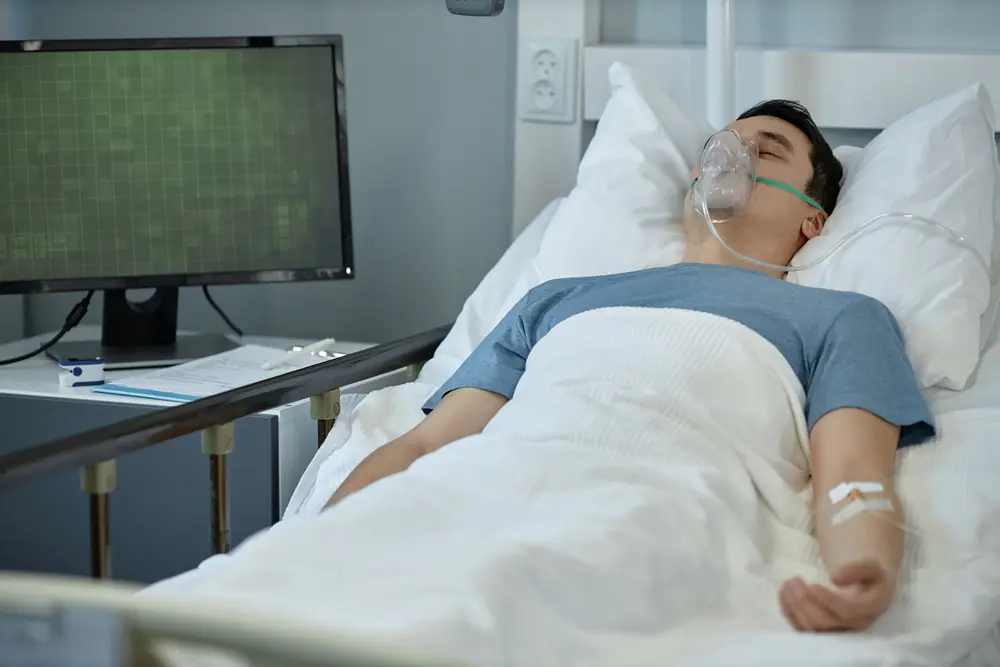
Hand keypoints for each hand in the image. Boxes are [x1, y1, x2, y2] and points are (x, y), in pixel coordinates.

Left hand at [779, 560, 895, 631]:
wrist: (869, 592)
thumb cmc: (870, 578)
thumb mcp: (872, 567)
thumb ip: (857, 569)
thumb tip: (834, 578)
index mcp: (869, 610)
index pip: (847, 611)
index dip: (828, 599)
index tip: (812, 584)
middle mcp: (853, 626)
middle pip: (825, 621)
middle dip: (806, 601)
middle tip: (794, 579)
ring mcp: (836, 631)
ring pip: (812, 628)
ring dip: (795, 607)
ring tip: (787, 584)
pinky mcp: (822, 631)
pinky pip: (802, 629)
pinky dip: (789, 613)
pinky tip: (783, 594)